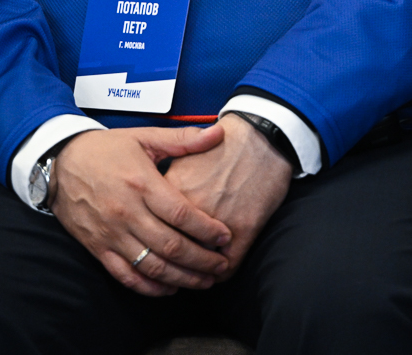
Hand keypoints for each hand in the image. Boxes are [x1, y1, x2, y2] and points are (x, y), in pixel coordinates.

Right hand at [50, 126, 231, 295]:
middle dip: (201, 260)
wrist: (59, 162)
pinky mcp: (97, 247)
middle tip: (222, 265)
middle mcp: (127, 213)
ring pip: (150, 265)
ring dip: (181, 277)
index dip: (207, 230)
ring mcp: (111, 234)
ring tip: (204, 281)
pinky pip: (124, 274)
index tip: (226, 238)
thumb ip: (183, 138)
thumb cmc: (105, 149)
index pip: (182, 215)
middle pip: (170, 246)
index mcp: (142, 185)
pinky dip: (148, 286)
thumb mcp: (145, 137)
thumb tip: (218, 131)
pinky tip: (168, 287)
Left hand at [163, 113, 292, 280]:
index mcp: (166, 193)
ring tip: (199, 277)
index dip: (149, 248)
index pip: (148, 234)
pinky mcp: (243, 230)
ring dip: (196, 277)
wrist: (262, 135)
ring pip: (196, 266)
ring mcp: (216, 224)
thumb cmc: (225, 142)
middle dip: (171, 269)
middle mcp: (188, 212)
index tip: (154, 252)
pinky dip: (224, 273)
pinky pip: (228, 266)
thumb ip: (162, 179)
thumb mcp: (183, 152)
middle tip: (175, 273)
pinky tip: (222, 271)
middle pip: (169, 255)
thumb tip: (150, 198)